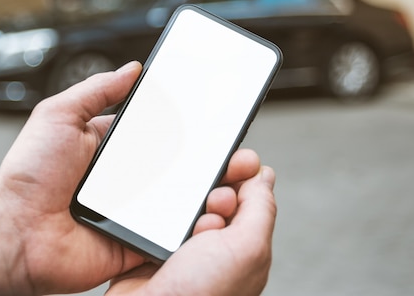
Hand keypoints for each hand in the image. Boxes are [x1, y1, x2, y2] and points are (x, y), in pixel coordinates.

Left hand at [0, 61, 275, 295]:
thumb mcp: (57, 116)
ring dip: (205, 189)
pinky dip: (191, 224)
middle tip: (235, 151)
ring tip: (233, 179)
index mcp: (109, 147)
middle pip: (174, 164)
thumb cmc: (28, 176)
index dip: (183, 124)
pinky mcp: (135, 239)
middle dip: (205, 158)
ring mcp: (131, 209)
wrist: (16, 235)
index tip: (212, 116)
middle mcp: (124, 177)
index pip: (156, 131)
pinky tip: (211, 211)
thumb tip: (132, 69)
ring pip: (179, 197)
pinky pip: (170, 231)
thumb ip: (95, 91)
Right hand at [107, 161, 275, 295]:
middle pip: (213, 195)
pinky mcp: (148, 245)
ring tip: (182, 227)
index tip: (239, 163)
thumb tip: (264, 175)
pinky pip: (150, 212)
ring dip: (181, 205)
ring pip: (181, 202)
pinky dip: (152, 212)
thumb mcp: (247, 248)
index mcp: (243, 249)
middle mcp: (213, 248)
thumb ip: (260, 209)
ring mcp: (179, 247)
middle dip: (213, 192)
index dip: (243, 177)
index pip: (248, 197)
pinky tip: (157, 226)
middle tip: (212, 205)